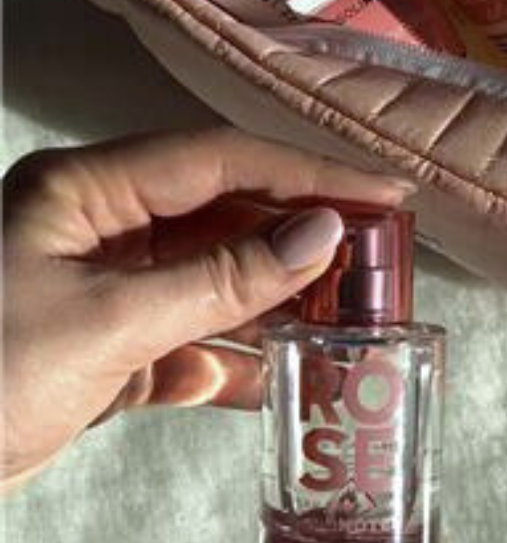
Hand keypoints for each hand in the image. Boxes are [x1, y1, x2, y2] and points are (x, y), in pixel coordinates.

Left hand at [2, 127, 412, 489]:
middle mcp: (100, 227)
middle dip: (302, 236)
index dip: (309, 172)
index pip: (223, 161)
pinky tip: (279, 380)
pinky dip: (233, 361)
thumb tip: (323, 233)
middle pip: (226, 215)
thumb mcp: (107, 324)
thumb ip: (223, 279)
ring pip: (214, 279)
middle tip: (380, 256)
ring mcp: (105, 287)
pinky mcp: (106, 347)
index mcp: (87, 190)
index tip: (382, 188)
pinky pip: (188, 340)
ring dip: (277, 300)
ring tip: (349, 316)